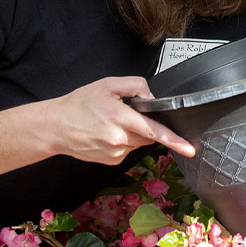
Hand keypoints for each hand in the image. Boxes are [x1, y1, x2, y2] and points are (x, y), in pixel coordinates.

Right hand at [40, 76, 195, 163]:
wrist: (56, 127)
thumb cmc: (79, 104)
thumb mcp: (107, 85)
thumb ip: (134, 85)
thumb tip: (151, 97)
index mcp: (119, 117)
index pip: (153, 130)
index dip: (174, 140)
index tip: (189, 149)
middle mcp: (118, 139)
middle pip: (148, 135)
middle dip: (143, 126)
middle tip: (124, 115)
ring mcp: (115, 152)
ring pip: (138, 143)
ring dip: (132, 134)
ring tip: (109, 124)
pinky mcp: (111, 161)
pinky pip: (127, 150)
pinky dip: (123, 142)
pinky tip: (106, 134)